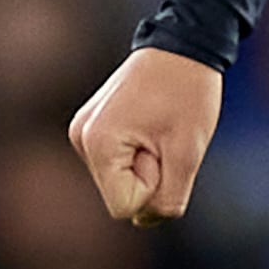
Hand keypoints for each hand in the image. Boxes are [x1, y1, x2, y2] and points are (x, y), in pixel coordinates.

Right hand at [68, 45, 225, 226]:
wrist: (184, 46)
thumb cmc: (189, 94)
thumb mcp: (188, 153)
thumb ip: (168, 197)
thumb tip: (145, 222)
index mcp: (97, 144)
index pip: (125, 206)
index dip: (155, 186)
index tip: (164, 148)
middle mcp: (80, 139)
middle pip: (120, 194)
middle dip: (150, 175)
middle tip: (164, 135)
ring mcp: (83, 132)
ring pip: (121, 179)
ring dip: (147, 164)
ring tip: (158, 127)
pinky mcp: (92, 127)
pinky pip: (120, 162)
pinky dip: (140, 153)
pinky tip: (150, 125)